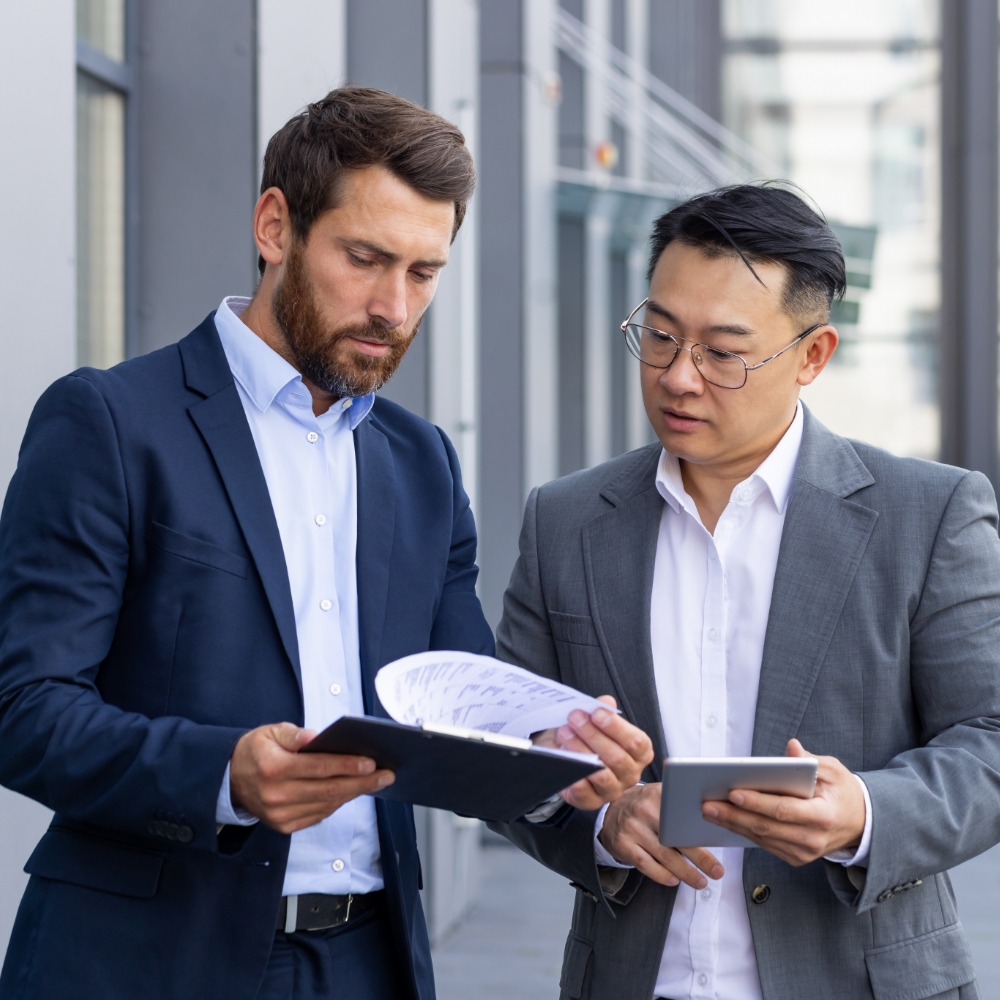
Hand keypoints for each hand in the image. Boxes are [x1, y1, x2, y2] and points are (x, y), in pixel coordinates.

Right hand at [229, 722, 394, 833]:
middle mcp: (276, 795)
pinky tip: (353, 791)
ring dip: (354, 793)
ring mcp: (280, 814)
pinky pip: (319, 815)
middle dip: (361, 782)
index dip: (346, 765)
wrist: (230, 780)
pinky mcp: (284, 826)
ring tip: (376, 782)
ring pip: (327, 804)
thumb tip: (315, 738)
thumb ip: (294, 735)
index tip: (370, 762)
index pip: (318, 768)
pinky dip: (338, 803)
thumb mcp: (270, 732)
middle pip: (328, 790)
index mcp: (273, 768)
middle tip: (386, 775)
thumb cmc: (256, 751)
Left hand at [533, 696, 653, 809]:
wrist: (570, 753)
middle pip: (616, 757)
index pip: (635, 742)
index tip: (597, 713)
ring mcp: (612, 790)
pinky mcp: (592, 801)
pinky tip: (564, 760)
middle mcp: (630, 773)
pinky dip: (574, 777)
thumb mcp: (597, 719)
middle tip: (574, 718)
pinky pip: (585, 793)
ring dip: (581, 752)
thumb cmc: (590, 736)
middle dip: (593, 735)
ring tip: (565, 734)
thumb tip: (606, 703)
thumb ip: (604, 710)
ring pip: (601, 775)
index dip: (616, 727)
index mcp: (639, 752)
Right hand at [599, 784, 723, 888]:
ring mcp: (632, 828)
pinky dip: (662, 875)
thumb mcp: (658, 795)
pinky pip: (646, 865)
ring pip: (664, 855)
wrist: (609, 810)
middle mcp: (644, 810)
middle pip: (677, 838)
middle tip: (717, 871)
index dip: (700, 830)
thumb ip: (678, 804)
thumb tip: (711, 823)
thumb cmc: (643, 805)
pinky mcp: (622, 844)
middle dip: (701, 858)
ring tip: (701, 882)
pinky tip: (675, 880)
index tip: (718, 841)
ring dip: (685, 872)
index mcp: (658, 794)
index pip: (683, 814)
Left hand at [701, 739, 864, 865]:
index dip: (757, 803)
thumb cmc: (842, 792)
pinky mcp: (795, 857)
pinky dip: (743, 832)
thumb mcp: (834, 770)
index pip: (784, 810)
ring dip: (732, 824)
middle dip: (734, 815)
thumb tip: (791, 748)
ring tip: (708, 810)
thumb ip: (810, 760)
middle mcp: (812, 839)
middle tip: (707, 804)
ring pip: (761, 838)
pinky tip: (725, 820)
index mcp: (823, 816)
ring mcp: (803, 853)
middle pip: (766, 827)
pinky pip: (764, 844)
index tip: (733, 793)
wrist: (859, 824)